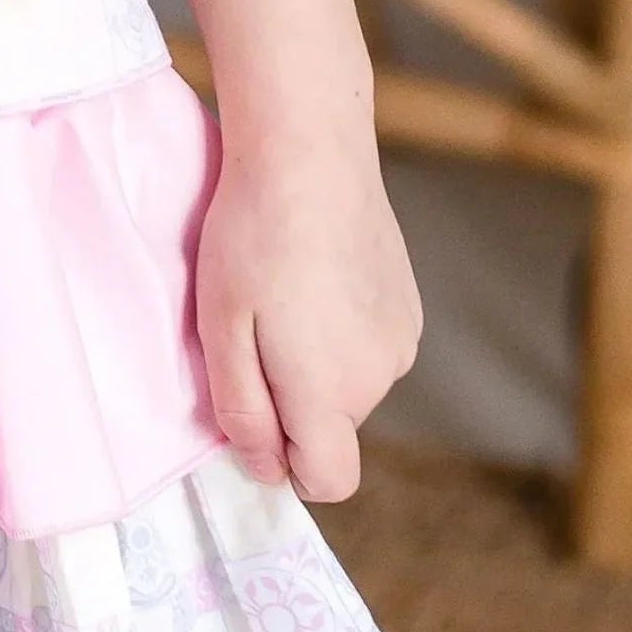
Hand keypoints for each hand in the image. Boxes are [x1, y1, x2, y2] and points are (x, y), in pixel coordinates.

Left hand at [190, 120, 421, 503]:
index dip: (284, 464)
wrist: (309, 150)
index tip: (251, 410)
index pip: (328, 482)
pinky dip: (340, 330)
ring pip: (349, 385)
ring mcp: (403, 339)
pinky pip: (367, 346)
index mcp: (331, 392)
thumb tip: (266, 470)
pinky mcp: (409, 305)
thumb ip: (243, 411)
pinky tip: (314, 276)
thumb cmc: (251, 236)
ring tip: (282, 294)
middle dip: (290, 401)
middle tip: (252, 328)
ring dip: (315, 362)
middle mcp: (380, 376)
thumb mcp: (221, 329)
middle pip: (331, 429)